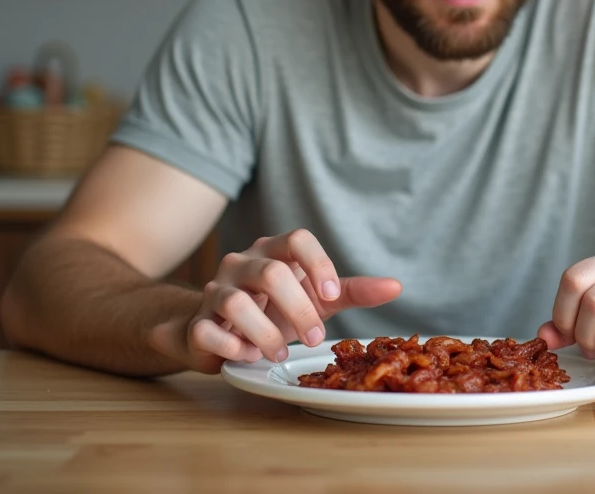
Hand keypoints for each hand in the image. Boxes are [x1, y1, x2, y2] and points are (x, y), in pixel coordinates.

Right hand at [151, 229, 400, 373]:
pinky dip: (233, 347)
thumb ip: (350, 290)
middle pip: (270, 273)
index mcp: (273, 251)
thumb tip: (396, 286)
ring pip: (237, 303)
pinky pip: (209, 330)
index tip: (331, 296)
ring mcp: (216, 291)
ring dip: (266, 333)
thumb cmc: (274, 308)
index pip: (297, 238)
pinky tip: (247, 356)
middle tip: (314, 338)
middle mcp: (242, 263)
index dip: (317, 264)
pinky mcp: (198, 322)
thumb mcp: (316, 298)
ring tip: (279, 354)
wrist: (219, 331)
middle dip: (298, 309)